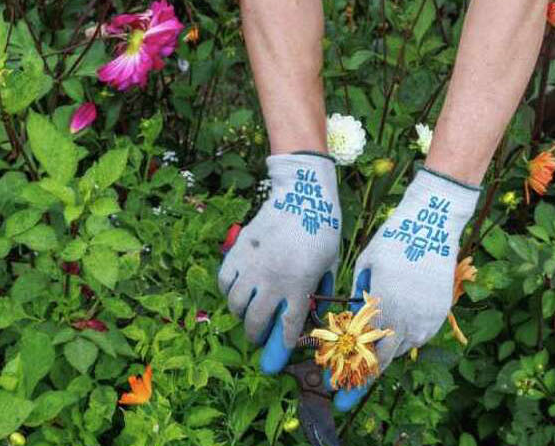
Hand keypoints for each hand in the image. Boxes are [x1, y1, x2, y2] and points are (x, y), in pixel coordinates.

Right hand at [218, 151, 343, 373]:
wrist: (301, 195)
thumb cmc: (321, 229)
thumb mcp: (329, 263)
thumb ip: (319, 289)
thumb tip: (312, 310)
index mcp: (299, 286)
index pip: (285, 329)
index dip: (279, 349)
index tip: (275, 360)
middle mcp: (272, 280)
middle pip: (255, 322)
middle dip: (256, 336)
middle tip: (259, 337)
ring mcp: (252, 266)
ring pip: (235, 305)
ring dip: (241, 314)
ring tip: (248, 311)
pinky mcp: (238, 252)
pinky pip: (224, 281)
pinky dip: (228, 290)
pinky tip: (238, 289)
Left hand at [330, 164, 481, 410]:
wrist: (433, 226)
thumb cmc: (394, 241)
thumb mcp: (365, 267)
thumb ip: (358, 298)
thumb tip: (352, 318)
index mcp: (384, 311)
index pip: (367, 358)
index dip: (351, 378)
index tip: (337, 393)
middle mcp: (407, 321)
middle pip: (386, 360)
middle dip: (365, 376)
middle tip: (348, 386)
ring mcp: (428, 319)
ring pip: (404, 347)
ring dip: (386, 351)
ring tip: (369, 352)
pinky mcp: (441, 313)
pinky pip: (420, 333)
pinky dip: (405, 334)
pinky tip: (394, 326)